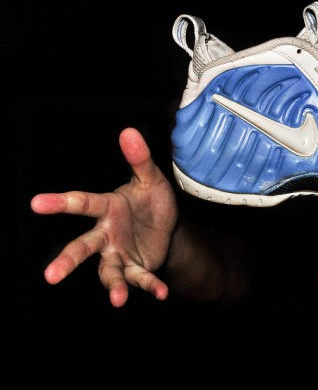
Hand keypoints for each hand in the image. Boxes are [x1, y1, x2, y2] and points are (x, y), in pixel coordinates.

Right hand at [31, 128, 177, 306]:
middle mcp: (107, 234)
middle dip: (68, 260)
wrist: (168, 228)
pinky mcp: (136, 268)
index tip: (35, 203)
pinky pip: (141, 278)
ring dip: (113, 285)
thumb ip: (140, 160)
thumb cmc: (150, 202)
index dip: (60, 203)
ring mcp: (119, 254)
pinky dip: (150, 286)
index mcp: (107, 208)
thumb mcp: (150, 179)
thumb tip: (129, 131)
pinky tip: (161, 293)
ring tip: (117, 299)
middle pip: (84, 247)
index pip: (82, 204)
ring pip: (108, 272)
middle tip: (50, 276)